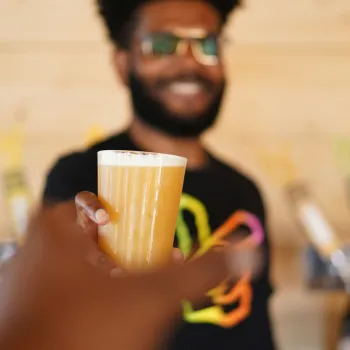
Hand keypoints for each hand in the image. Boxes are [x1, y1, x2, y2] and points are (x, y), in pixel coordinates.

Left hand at [0, 204, 258, 349]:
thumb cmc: (87, 331)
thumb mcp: (150, 296)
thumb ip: (198, 271)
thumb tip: (248, 252)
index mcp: (55, 224)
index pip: (102, 204)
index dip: (130, 219)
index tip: (147, 241)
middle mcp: (33, 244)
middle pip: (93, 235)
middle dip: (124, 252)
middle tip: (142, 272)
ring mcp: (23, 274)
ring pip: (79, 263)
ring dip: (109, 275)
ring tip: (128, 298)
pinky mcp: (23, 304)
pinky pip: (63, 287)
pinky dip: (88, 294)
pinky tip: (106, 316)